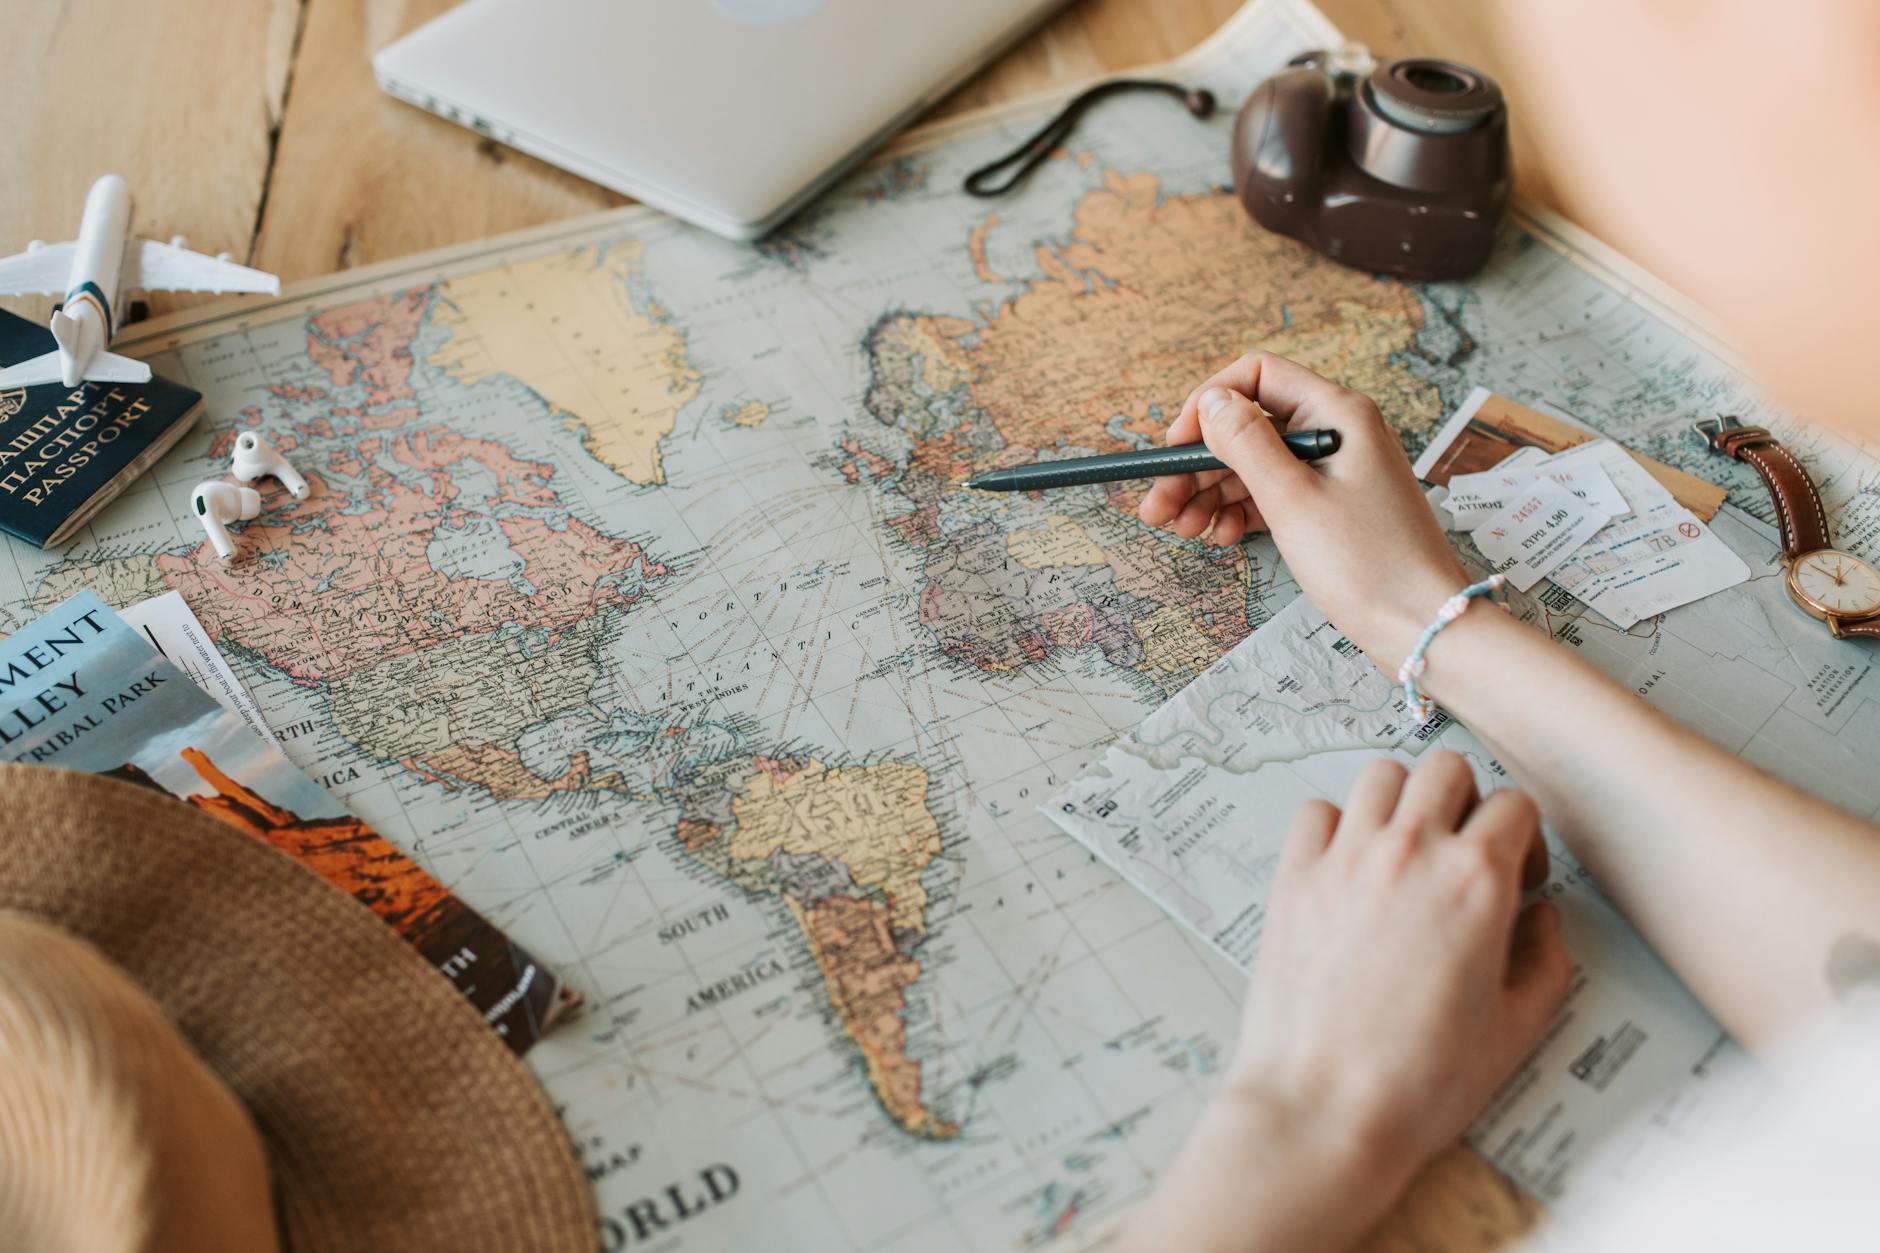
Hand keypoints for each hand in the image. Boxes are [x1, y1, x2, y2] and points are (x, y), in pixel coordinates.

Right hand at [1138, 352, 1466, 671]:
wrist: (1423, 626)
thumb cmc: (1369, 564)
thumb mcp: (1293, 500)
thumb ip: (1247, 444)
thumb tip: (1211, 401)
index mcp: (1337, 414)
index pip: (1258, 375)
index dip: (1209, 404)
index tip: (1176, 447)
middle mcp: (1337, 433)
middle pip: (1249, 427)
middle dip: (1198, 464)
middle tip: (1158, 505)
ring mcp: (1335, 472)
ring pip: (1256, 466)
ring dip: (1212, 493)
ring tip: (1181, 529)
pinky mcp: (1332, 509)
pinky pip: (1274, 495)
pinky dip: (1241, 511)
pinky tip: (1222, 535)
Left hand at [1227, 753, 1569, 1193]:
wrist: (1325, 1109)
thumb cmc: (1420, 1081)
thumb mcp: (1519, 1028)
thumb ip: (1545, 959)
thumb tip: (1542, 918)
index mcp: (1478, 880)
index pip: (1516, 804)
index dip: (1523, 839)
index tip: (1515, 878)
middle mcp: (1413, 852)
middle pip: (1448, 768)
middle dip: (1465, 801)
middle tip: (1462, 853)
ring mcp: (1346, 858)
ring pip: (1381, 774)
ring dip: (1401, 801)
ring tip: (1405, 852)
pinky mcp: (1294, 877)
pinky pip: (1317, 812)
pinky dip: (1335, 826)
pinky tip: (1347, 869)